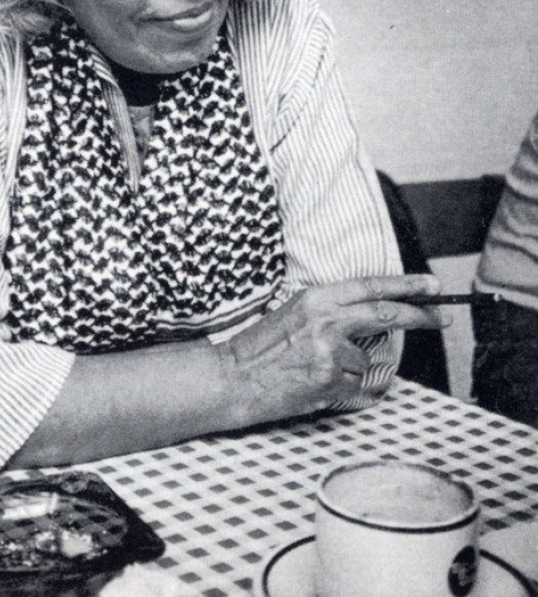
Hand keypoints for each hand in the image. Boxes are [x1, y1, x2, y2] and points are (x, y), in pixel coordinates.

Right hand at [217, 273, 444, 424]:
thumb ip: (331, 312)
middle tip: (443, 319)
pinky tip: (315, 385)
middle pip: (386, 313)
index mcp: (316, 297)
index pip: (371, 286)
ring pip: (366, 360)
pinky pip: (355, 386)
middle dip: (419, 315)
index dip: (406, 286)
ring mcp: (329, 349)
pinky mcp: (329, 378)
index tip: (433, 287)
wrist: (233, 377)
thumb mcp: (295, 314)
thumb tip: (370, 319)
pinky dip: (342, 389)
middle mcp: (326, 319)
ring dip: (352, 369)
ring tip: (317, 370)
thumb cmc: (261, 348)